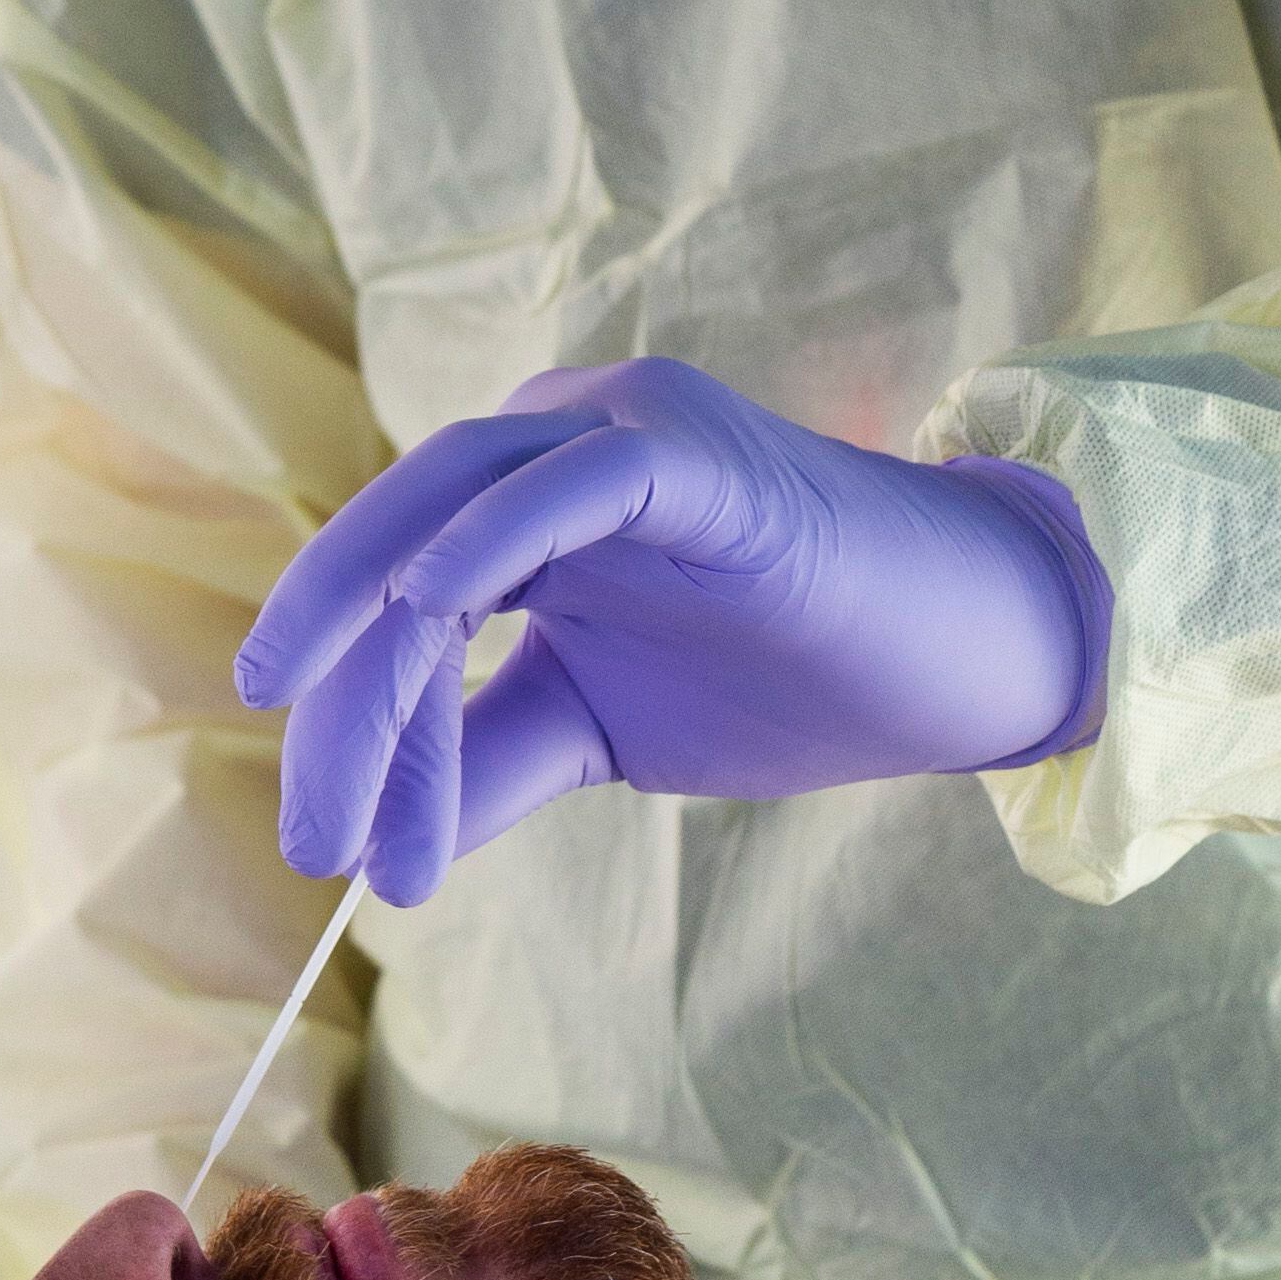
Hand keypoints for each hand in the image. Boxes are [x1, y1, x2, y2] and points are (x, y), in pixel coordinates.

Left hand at [235, 356, 1109, 904]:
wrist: (967, 657)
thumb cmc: (791, 676)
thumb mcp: (596, 731)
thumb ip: (478, 763)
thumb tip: (361, 849)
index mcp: (518, 498)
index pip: (388, 594)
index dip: (345, 719)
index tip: (326, 850)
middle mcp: (551, 438)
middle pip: (393, 553)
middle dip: (338, 701)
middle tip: (312, 842)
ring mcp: (623, 428)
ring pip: (449, 514)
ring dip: (383, 668)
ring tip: (361, 816)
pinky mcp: (695, 451)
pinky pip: (563, 485)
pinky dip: (482, 541)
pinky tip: (425, 615)